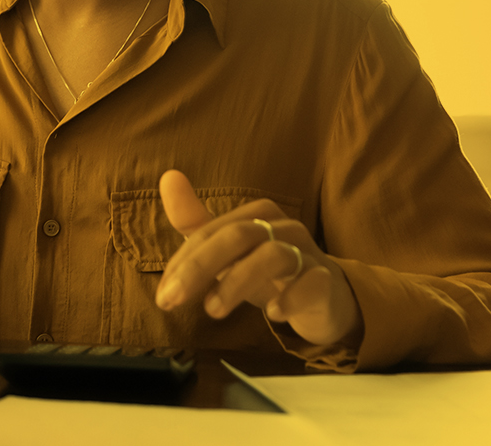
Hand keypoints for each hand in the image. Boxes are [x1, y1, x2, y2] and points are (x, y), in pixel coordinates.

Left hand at [154, 170, 360, 345]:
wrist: (326, 298)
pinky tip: (273, 313)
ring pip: (273, 255)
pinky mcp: (327, 281)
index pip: (211, 232)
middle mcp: (282, 227)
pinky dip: (291, 296)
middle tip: (172, 300)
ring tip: (213, 310)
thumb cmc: (270, 271)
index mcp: (256, 215)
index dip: (183, 262)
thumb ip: (196, 221)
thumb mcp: (230, 251)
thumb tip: (168, 176)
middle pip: (238, 235)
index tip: (163, 296)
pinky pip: (312, 282)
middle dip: (200, 267)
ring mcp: (307, 252)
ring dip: (237, 282)